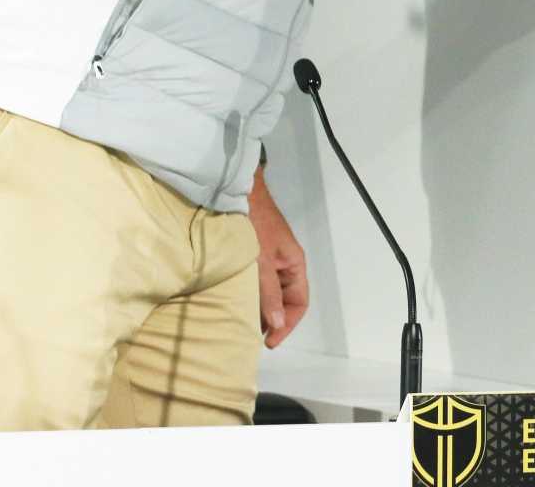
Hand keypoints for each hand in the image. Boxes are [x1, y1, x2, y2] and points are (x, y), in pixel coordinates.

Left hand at [249, 169, 308, 347]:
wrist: (238, 192)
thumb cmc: (254, 226)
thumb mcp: (262, 262)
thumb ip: (269, 293)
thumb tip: (277, 324)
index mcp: (294, 265)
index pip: (299, 303)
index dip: (287, 324)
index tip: (267, 342)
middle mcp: (285, 264)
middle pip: (285, 300)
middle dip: (272, 320)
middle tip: (251, 336)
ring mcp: (270, 259)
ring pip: (270, 292)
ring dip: (260, 307)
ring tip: (242, 322)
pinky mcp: (255, 255)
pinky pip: (258, 282)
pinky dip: (250, 294)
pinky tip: (235, 301)